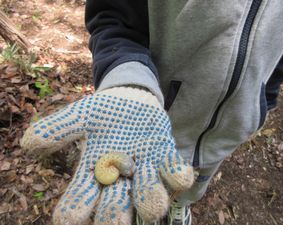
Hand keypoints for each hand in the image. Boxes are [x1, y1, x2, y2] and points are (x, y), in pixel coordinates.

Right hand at [21, 87, 193, 224]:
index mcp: (93, 175)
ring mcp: (145, 172)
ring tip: (148, 189)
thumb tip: (28, 144)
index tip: (69, 217)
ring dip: (149, 197)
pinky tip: (179, 174)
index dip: (73, 212)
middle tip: (115, 212)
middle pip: (115, 212)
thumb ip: (57, 130)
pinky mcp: (165, 158)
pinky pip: (174, 174)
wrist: (130, 98)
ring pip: (149, 199)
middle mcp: (120, 181)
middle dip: (114, 216)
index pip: (78, 204)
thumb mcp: (79, 117)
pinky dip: (177, 176)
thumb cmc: (104, 110)